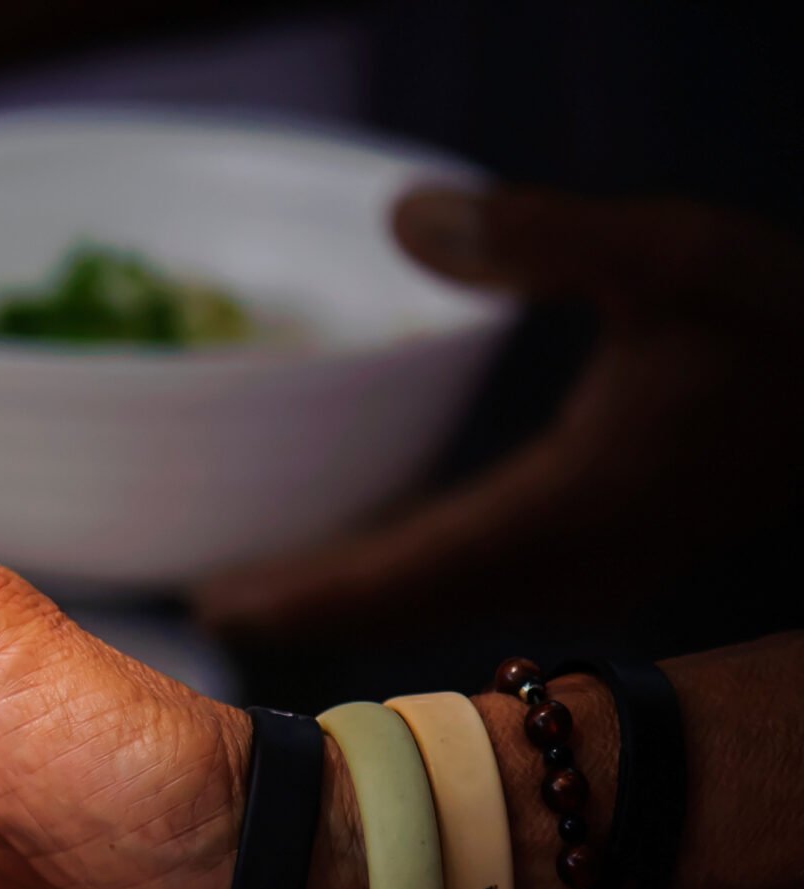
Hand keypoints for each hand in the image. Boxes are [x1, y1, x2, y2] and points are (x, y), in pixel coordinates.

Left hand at [198, 186, 803, 643]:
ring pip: (443, 607)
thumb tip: (405, 215)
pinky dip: (413, 581)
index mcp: (562, 514)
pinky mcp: (613, 557)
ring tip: (263, 596)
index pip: (399, 575)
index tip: (214, 606)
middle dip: (308, 611)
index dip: (303, 595)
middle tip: (204, 608)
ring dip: (355, 603)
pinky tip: (379, 558)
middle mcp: (566, 568)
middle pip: (404, 609)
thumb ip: (542, 240)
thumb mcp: (674, 258)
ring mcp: (593, 575)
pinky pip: (483, 587)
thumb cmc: (791, 324)